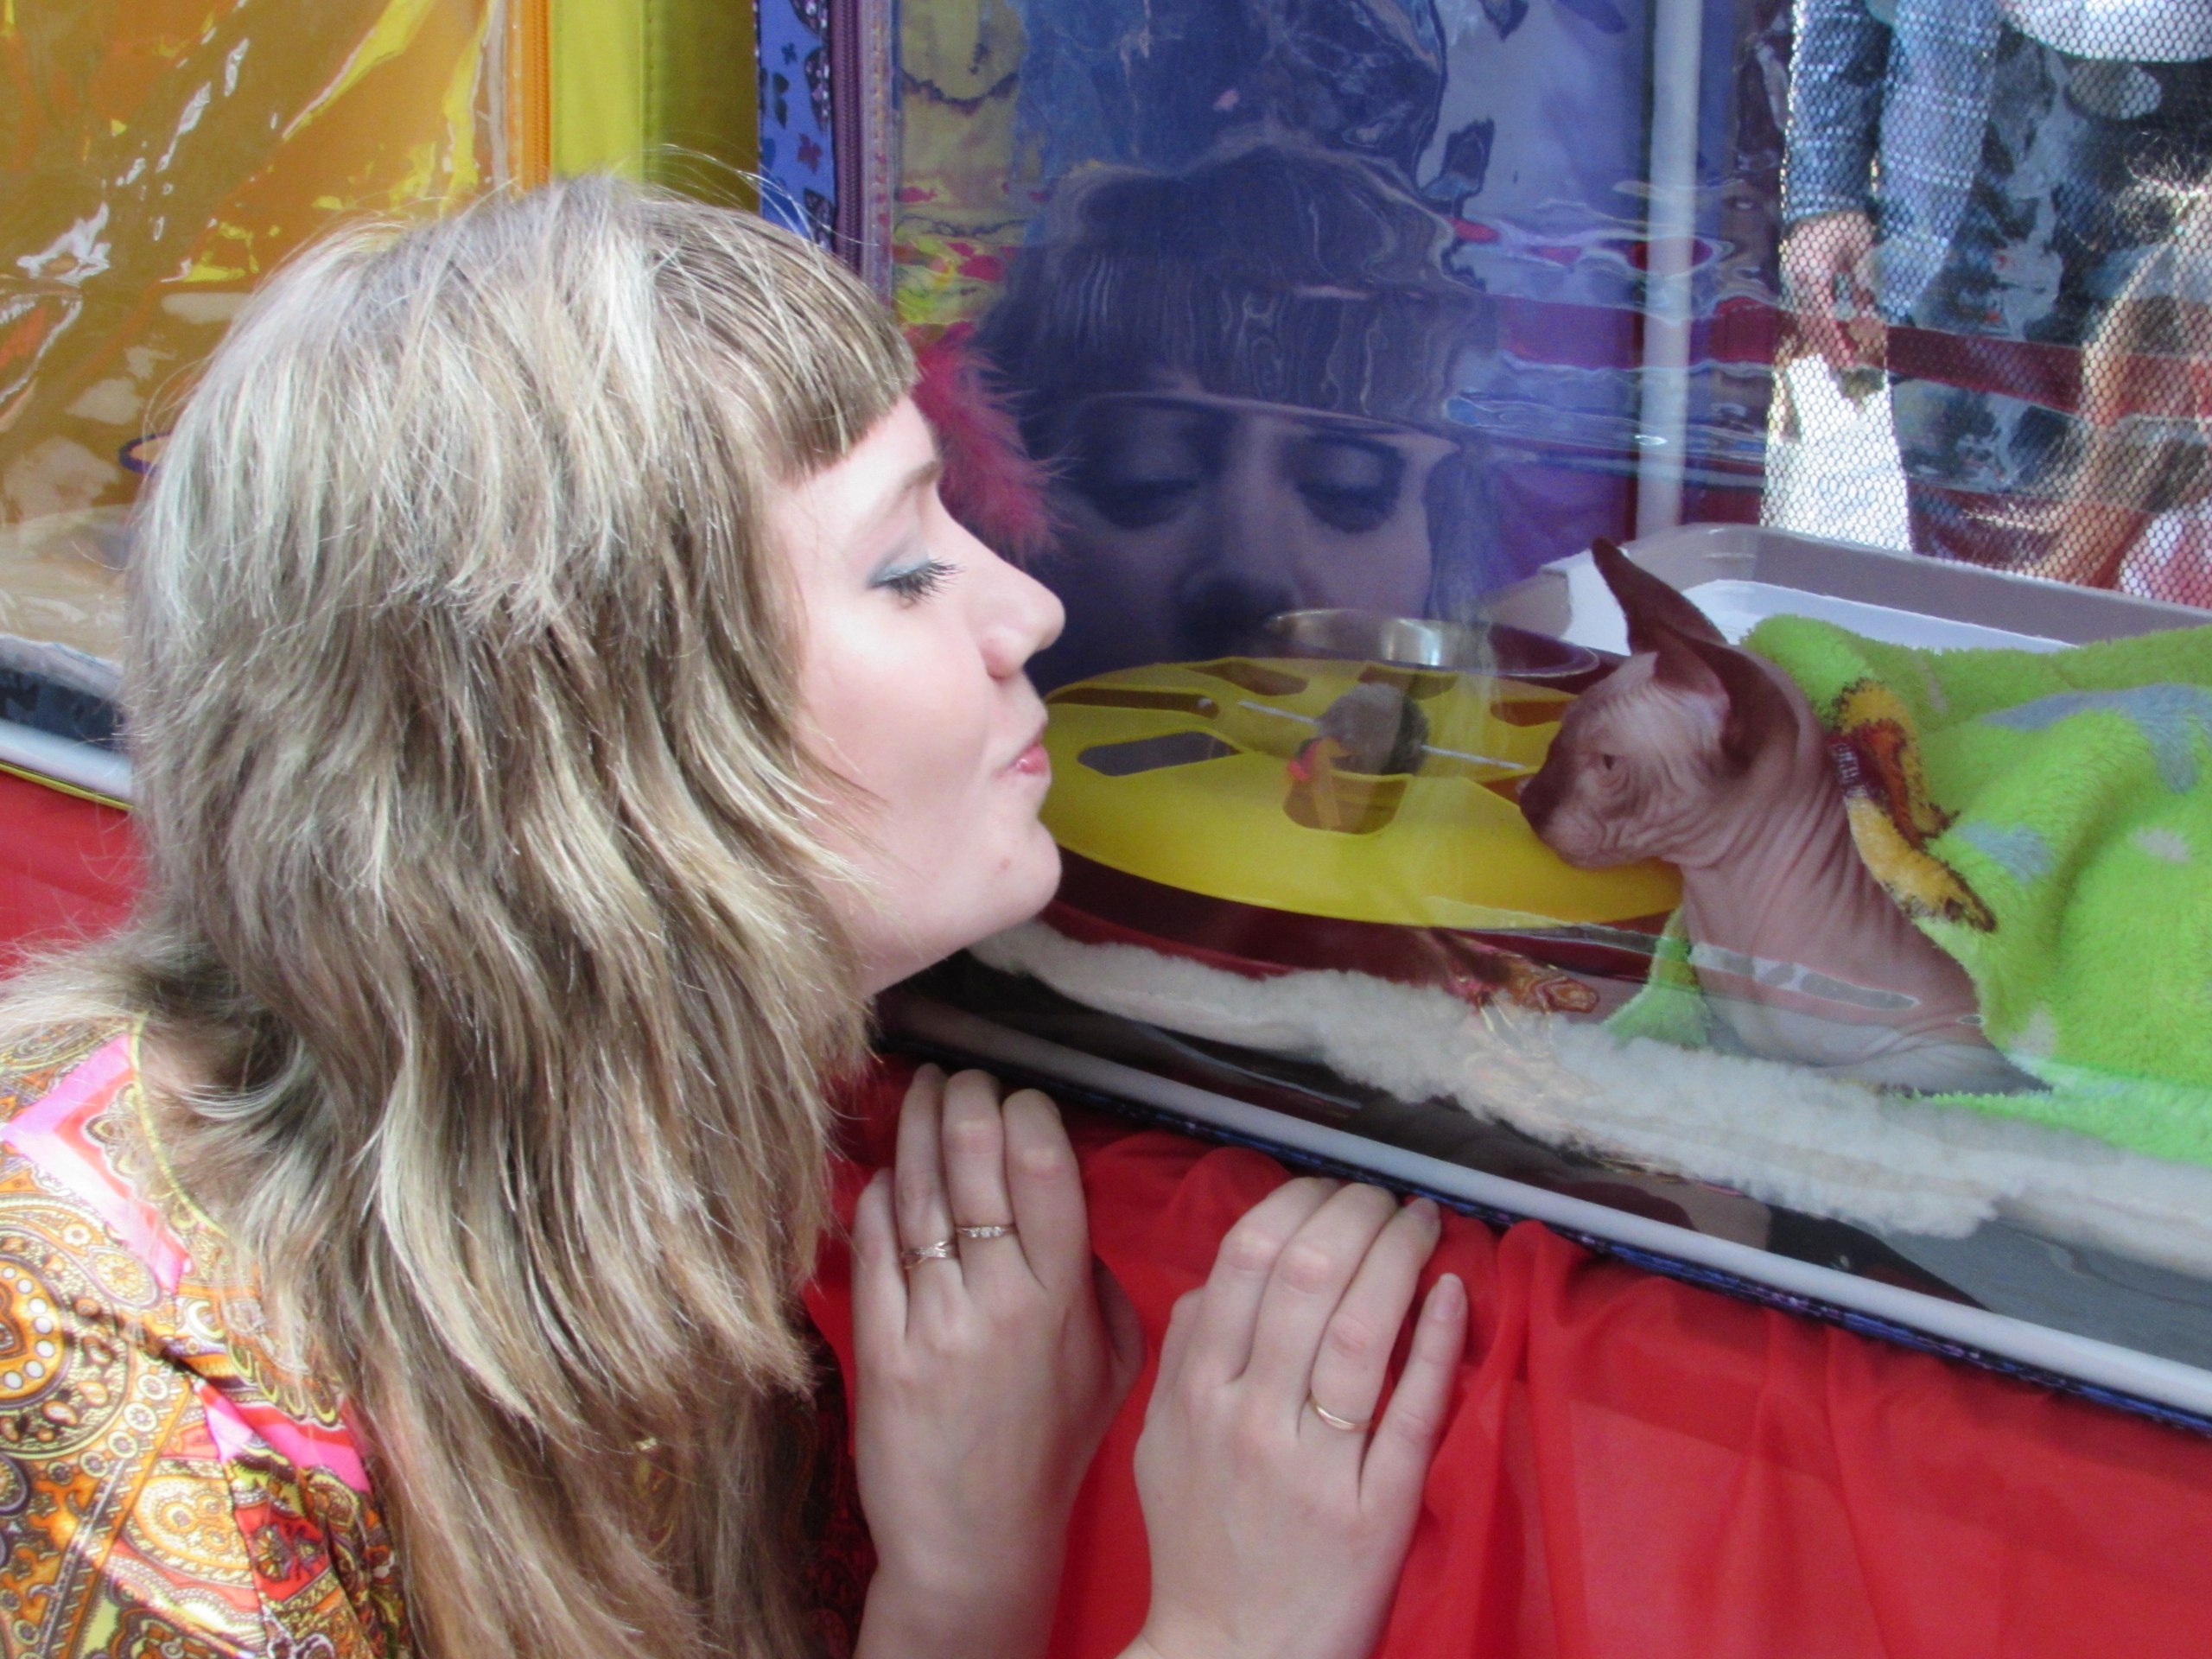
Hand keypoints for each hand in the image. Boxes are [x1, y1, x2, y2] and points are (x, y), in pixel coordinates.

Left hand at [852, 1066, 1143, 1658]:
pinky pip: (874, 1249)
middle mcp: (998, 1303)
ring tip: (922, 1092)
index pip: (1047, 1176)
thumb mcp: (1112, 1366)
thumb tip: (1071, 1208)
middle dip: (968, 1104)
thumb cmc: (1049, 1449)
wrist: (974, 1542)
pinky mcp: (879, 1347)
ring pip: (921, 1197)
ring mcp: (933, 1323)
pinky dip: (878, 1199)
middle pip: (977, 1169)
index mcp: (1063, 1301)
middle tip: (963, 1078)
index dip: (1028, 1119)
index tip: (1022, 1098)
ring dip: (919, 1131)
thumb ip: (1099, 1284)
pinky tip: (887, 1171)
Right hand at [1122, 1179, 1467, 1658]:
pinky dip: (1435, 1341)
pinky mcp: (1375, 1510)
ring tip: (1422, 1222)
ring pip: (1358, 1329)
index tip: (1329, 1189)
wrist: (1229, 1657)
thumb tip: (1223, 1276)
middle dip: (1355, 1213)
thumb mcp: (1162, 1442)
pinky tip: (1452, 1291)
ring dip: (1398, 1257)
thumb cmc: (1200, 1545)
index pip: (1246, 1261)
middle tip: (1384, 1196)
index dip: (1297, 1204)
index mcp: (1196, 1394)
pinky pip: (1412, 1410)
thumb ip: (1185, 1354)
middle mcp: (1250, 1419)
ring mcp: (1315, 1465)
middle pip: (1306, 1277)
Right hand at [1781, 210, 1880, 374]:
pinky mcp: (1791, 283)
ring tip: (1839, 354)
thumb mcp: (1863, 254)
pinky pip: (1801, 310)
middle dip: (1828, 346)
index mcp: (1813, 273)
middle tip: (1847, 364)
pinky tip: (1828, 335)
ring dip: (1820, 339)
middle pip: (1809, 324)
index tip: (1849, 360)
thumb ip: (1864, 289)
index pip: (1822, 317)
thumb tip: (1870, 325)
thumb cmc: (1846, 225)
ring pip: (1802, 319)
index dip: (1835, 342)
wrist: (1822, 204)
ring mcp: (1790, 282)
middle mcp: (1796, 281)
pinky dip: (1815, 325)